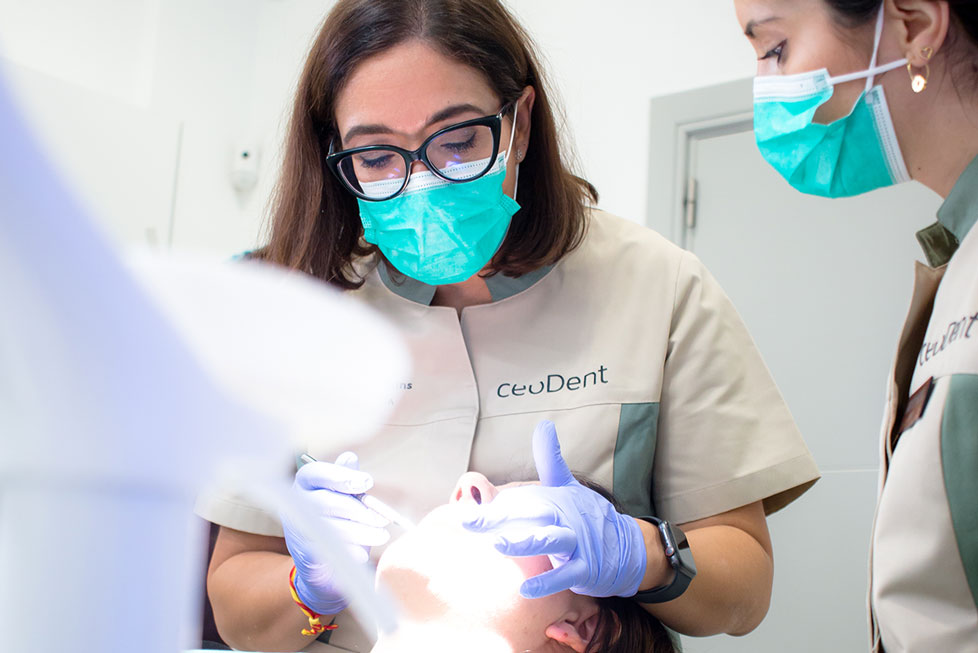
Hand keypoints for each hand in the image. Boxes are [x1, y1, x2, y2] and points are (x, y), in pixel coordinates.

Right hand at [281, 452, 389, 614]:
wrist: (321, 560)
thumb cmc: (334, 519)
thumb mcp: (341, 495)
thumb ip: (345, 477)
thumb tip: (350, 457)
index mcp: (305, 484)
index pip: (316, 473)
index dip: (342, 476)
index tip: (368, 482)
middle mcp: (297, 503)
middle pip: (325, 502)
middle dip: (358, 511)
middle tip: (382, 519)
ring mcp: (298, 528)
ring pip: (330, 528)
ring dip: (361, 532)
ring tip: (381, 536)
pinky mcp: (304, 552)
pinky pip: (329, 549)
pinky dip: (350, 551)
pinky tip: (363, 554)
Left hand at [462, 421, 647, 598]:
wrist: (627, 546)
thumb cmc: (587, 515)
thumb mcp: (568, 485)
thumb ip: (550, 459)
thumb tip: (543, 424)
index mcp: (554, 499)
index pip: (520, 500)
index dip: (492, 506)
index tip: (463, 511)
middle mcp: (564, 518)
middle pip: (532, 515)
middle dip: (500, 518)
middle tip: (469, 522)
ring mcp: (577, 543)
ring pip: (551, 541)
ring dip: (526, 542)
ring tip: (499, 545)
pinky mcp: (586, 568)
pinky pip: (566, 575)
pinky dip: (547, 581)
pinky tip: (525, 590)